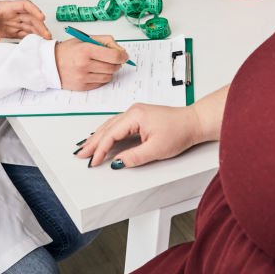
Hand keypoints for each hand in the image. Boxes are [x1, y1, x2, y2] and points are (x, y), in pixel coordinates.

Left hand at [0, 0, 51, 41]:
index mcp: (7, 7)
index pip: (25, 5)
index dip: (34, 10)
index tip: (41, 17)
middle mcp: (13, 14)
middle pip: (31, 17)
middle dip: (40, 26)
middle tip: (46, 35)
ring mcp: (13, 22)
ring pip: (30, 26)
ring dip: (38, 32)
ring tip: (45, 41)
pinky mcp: (11, 30)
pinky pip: (24, 33)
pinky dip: (31, 38)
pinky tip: (36, 43)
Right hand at [55, 35, 128, 90]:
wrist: (50, 63)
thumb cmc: (68, 50)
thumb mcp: (85, 39)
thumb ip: (105, 41)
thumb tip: (121, 50)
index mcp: (86, 50)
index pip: (114, 55)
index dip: (123, 56)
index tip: (124, 56)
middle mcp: (85, 64)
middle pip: (113, 67)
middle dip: (117, 63)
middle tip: (113, 60)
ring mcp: (83, 77)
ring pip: (108, 76)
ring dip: (109, 71)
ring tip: (102, 65)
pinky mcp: (82, 86)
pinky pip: (100, 83)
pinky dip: (102, 78)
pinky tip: (95, 72)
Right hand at [75, 103, 202, 167]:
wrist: (194, 122)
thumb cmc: (179, 131)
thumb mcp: (156, 149)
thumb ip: (134, 157)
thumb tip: (117, 162)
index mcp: (135, 116)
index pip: (111, 134)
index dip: (100, 149)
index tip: (93, 161)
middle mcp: (133, 111)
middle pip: (106, 127)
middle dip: (93, 142)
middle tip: (80, 154)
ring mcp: (136, 112)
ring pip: (111, 125)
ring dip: (98, 136)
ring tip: (86, 147)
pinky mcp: (140, 116)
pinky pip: (118, 124)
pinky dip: (108, 132)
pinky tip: (102, 137)